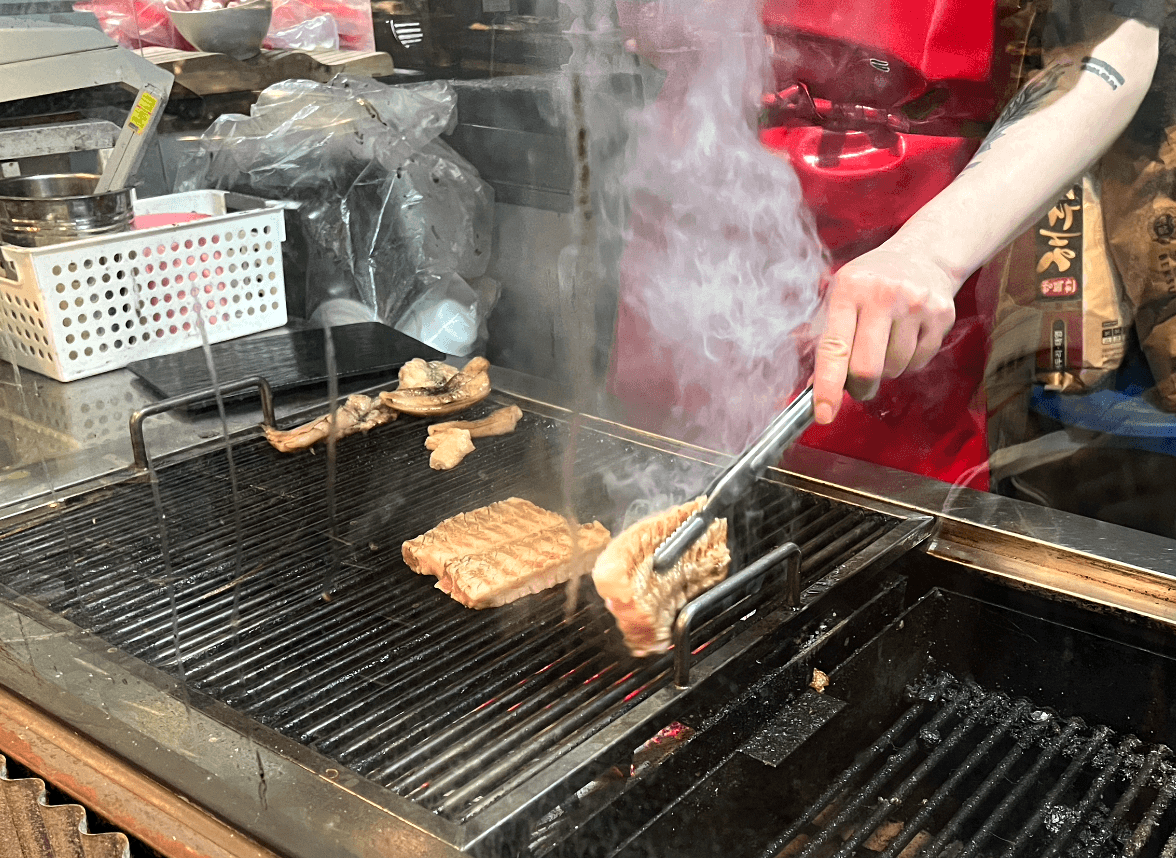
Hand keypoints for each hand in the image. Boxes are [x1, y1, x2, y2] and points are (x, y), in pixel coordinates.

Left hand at [812, 243, 959, 423]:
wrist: (923, 254)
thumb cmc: (871, 282)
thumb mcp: (840, 295)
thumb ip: (824, 338)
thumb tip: (813, 386)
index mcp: (849, 290)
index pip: (834, 347)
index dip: (827, 385)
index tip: (823, 414)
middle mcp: (884, 295)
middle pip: (868, 368)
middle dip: (859, 387)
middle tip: (857, 385)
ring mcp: (916, 304)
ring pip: (895, 368)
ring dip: (885, 371)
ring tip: (884, 345)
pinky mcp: (941, 315)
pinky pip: (919, 362)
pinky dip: (907, 362)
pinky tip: (904, 339)